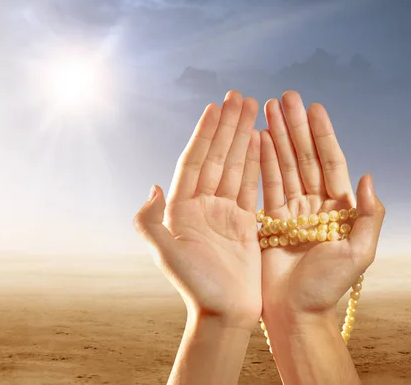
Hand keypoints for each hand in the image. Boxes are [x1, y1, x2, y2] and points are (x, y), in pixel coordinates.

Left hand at [133, 90, 261, 329]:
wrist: (225, 313)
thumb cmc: (196, 288)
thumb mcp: (167, 255)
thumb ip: (151, 222)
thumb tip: (153, 187)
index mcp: (181, 208)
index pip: (194, 162)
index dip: (204, 134)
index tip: (214, 107)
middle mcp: (201, 205)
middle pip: (216, 157)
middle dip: (227, 126)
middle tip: (239, 96)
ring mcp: (224, 211)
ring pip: (234, 166)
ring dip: (242, 137)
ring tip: (253, 109)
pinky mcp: (244, 221)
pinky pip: (250, 185)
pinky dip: (255, 162)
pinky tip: (260, 141)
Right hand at [260, 91, 384, 317]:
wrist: (295, 313)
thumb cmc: (328, 287)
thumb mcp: (359, 253)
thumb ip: (370, 216)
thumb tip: (369, 177)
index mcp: (340, 209)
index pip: (331, 163)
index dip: (323, 134)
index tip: (314, 107)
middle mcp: (316, 204)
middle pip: (305, 157)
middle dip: (295, 126)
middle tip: (285, 96)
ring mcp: (292, 211)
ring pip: (284, 166)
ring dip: (276, 137)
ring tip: (266, 108)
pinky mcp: (271, 220)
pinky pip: (266, 185)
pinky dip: (261, 161)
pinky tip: (256, 139)